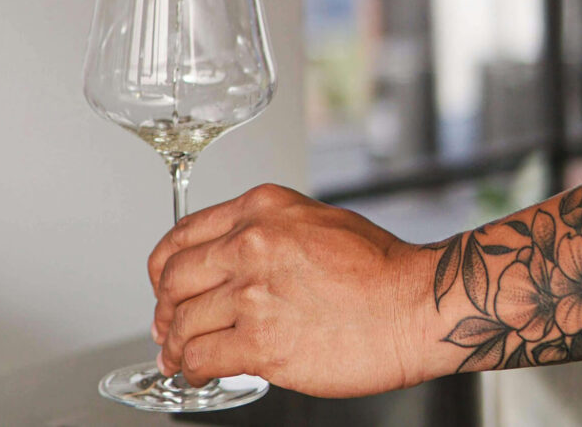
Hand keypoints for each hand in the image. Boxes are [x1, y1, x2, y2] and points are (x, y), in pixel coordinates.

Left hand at [148, 184, 436, 397]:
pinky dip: (190, 369)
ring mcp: (253, 294)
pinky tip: (197, 372)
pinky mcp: (262, 343)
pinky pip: (201, 358)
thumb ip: (266, 232)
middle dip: (165, 307)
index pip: (184, 235)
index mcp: (261, 209)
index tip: (165, 284)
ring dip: (175, 344)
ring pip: (183, 322)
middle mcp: (250, 245)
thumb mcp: (315, 220)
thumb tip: (229, 261)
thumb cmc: (380, 269)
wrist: (417, 305)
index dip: (165, 267)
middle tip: (168, 325)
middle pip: (175, 279)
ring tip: (180, 356)